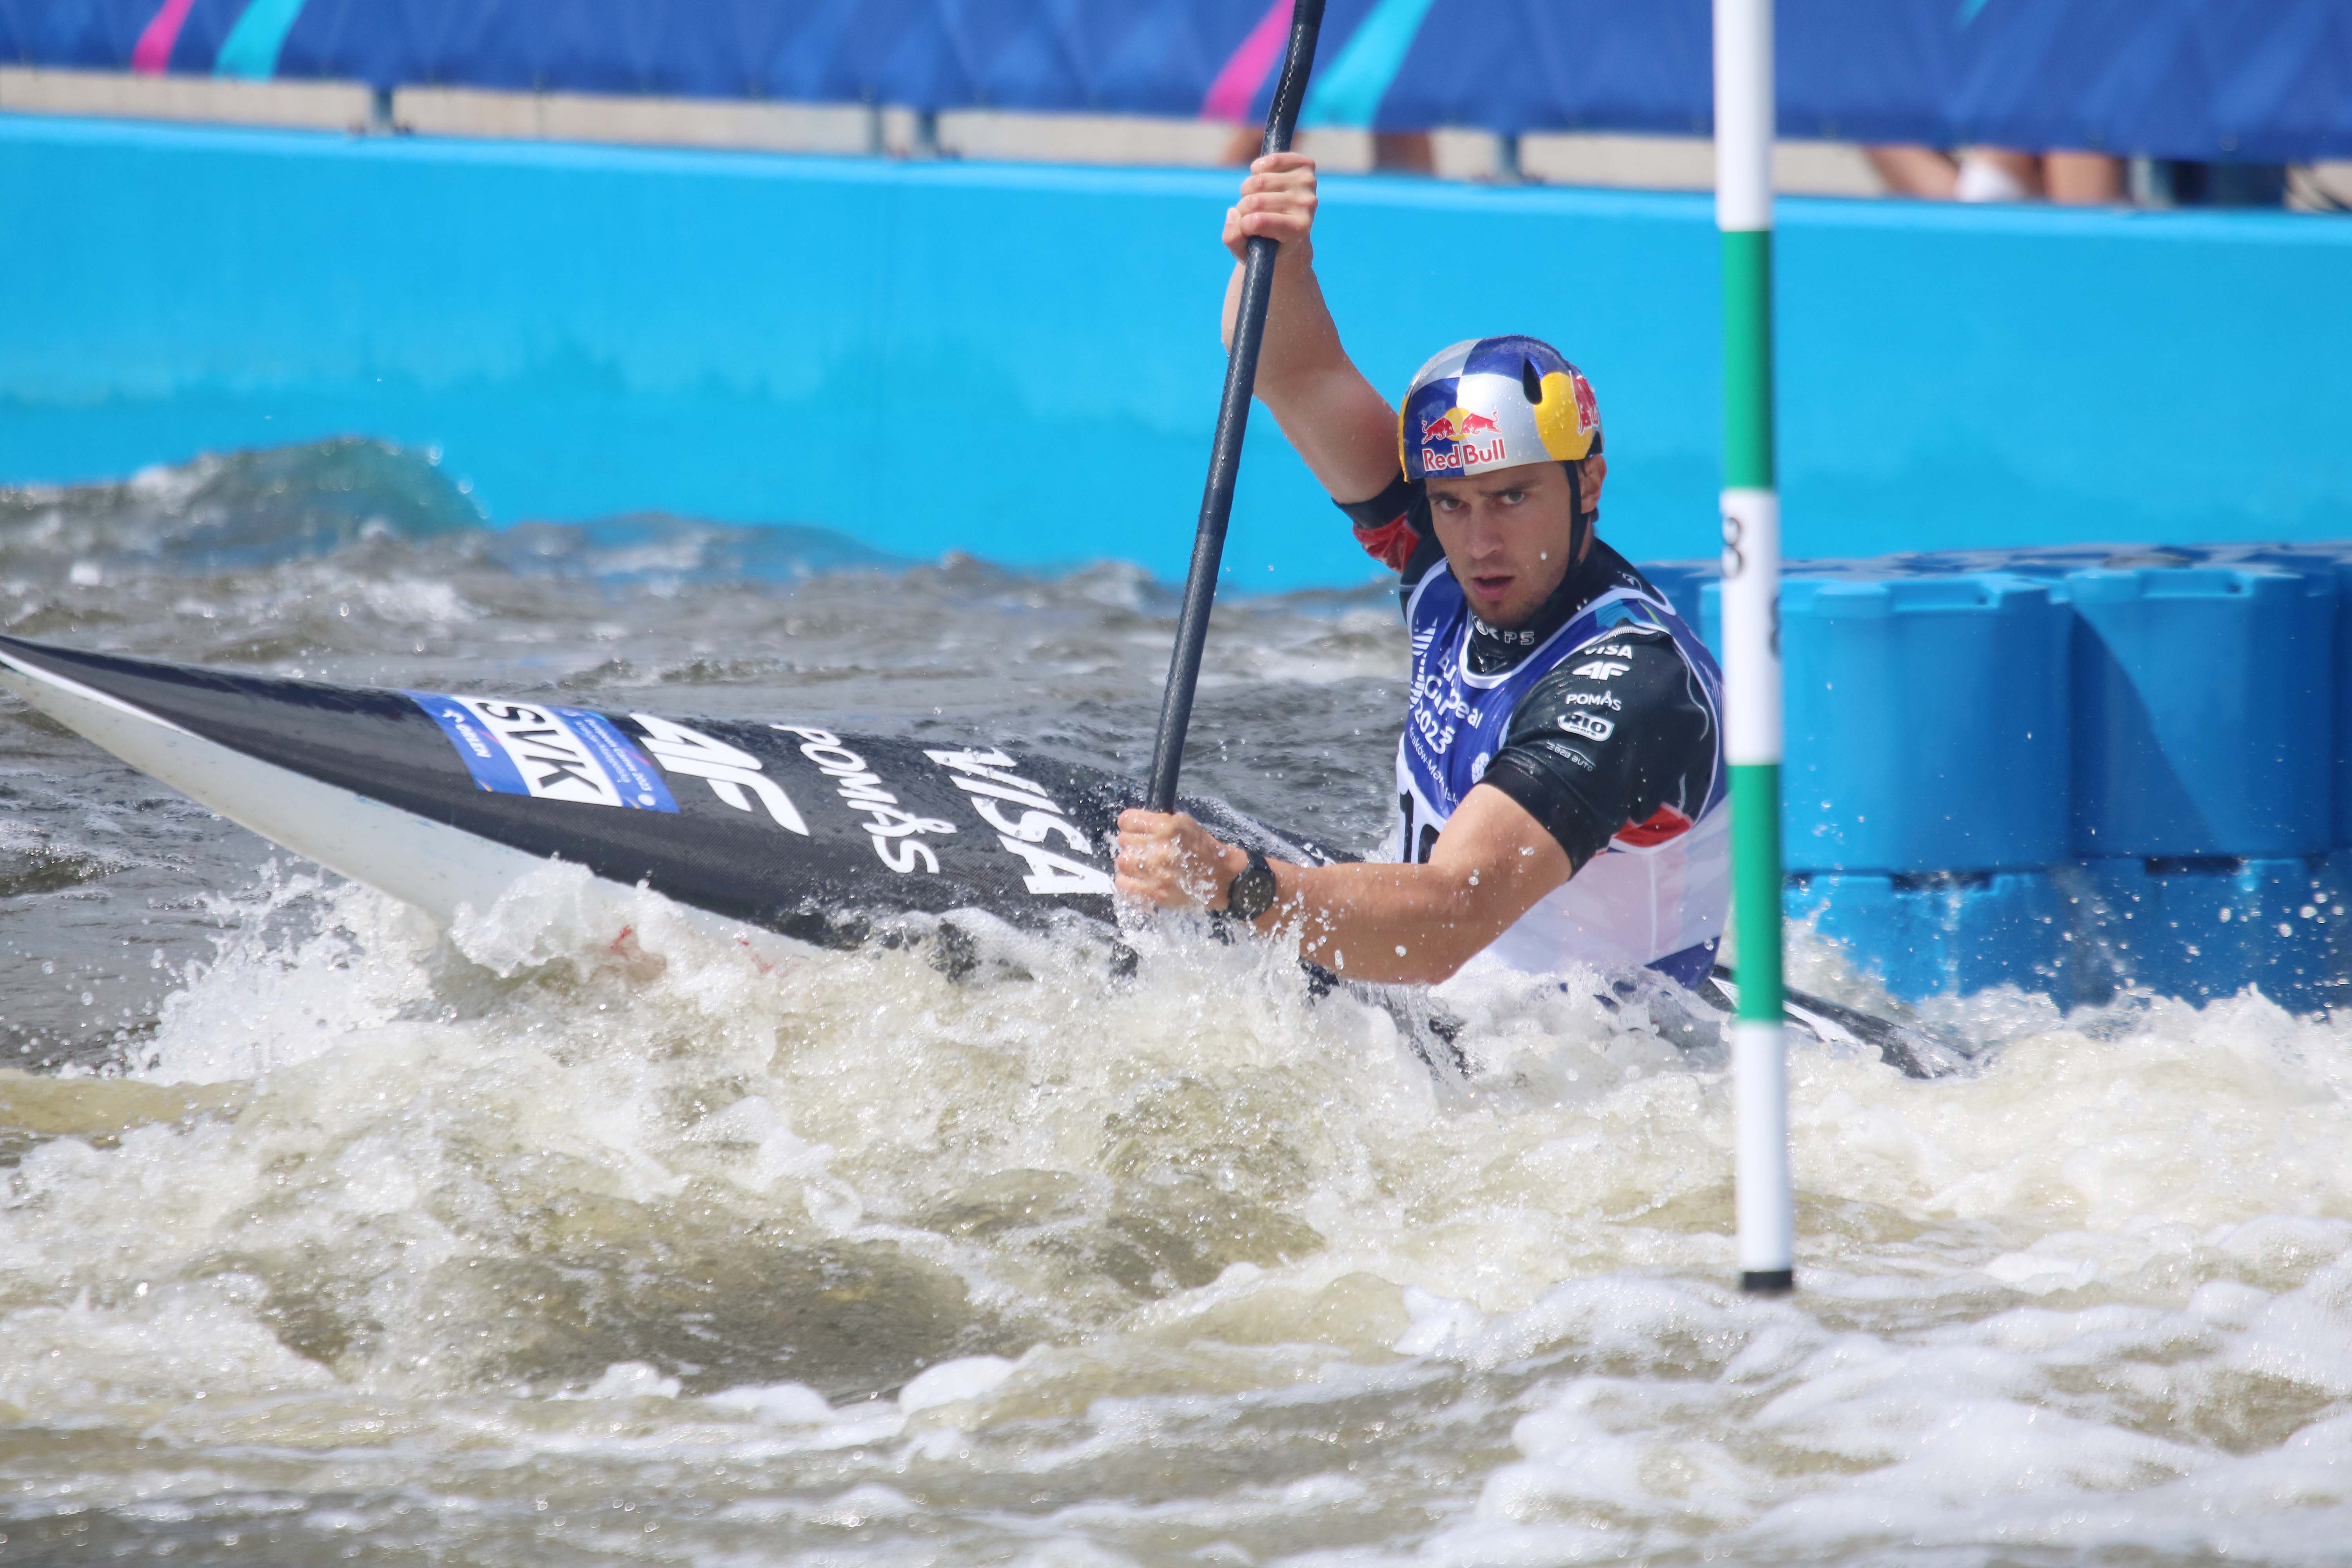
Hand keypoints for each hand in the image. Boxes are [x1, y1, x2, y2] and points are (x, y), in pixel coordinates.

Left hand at [1114, 809, 1242, 911]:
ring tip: (1140, 863)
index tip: (1133, 828)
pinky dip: (1127, 880)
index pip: (1127, 820)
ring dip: (1129, 861)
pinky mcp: (1155, 893)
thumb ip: (1160, 822)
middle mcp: (1160, 849)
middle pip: (1123, 840)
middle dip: (1132, 842)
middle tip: (1143, 848)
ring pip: (1122, 861)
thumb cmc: (1206, 850)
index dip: (1129, 823)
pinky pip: (1124, 884)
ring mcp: (1157, 873)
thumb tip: (1134, 823)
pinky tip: (1138, 878)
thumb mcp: (1187, 825)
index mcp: (1168, 828)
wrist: (1224, 881)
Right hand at [1223, 153, 1318, 262]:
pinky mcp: (1307, 166)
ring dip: (1247, 189)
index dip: (1243, 225)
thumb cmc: (1268, 243)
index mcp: (1298, 230)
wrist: (1292, 231)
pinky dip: (1258, 167)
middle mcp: (1308, 206)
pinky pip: (1273, 159)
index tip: (1245, 229)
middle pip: (1255, 201)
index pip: (1259, 221)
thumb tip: (1233, 212)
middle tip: (1249, 214)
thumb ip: (1233, 239)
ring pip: (1259, 181)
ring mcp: (1308, 184)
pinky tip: (1261, 177)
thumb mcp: (1247, 252)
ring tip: (1255, 198)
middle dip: (1243, 208)